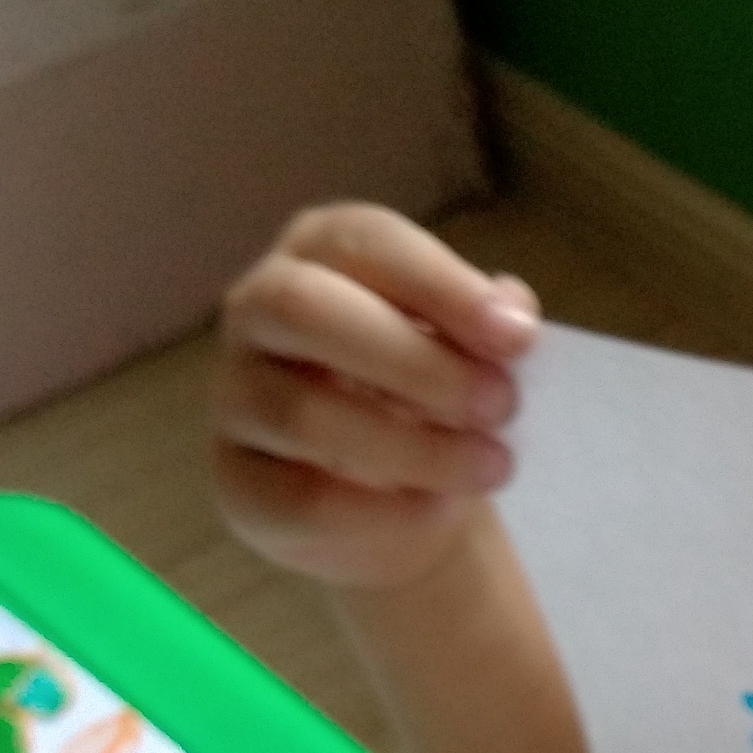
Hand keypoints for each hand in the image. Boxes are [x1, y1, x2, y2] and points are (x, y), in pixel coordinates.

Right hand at [212, 204, 539, 595]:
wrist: (400, 501)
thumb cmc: (432, 395)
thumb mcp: (469, 348)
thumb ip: (489, 325)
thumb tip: (512, 316)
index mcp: (320, 252)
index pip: (363, 241)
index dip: (440, 285)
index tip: (517, 339)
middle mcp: (258, 310)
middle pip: (304, 309)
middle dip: (413, 361)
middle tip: (500, 406)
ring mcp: (234, 396)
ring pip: (303, 414)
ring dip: (415, 447)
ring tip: (491, 466)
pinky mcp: (238, 483)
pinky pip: (302, 499)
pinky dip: (384, 511)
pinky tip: (438, 510)